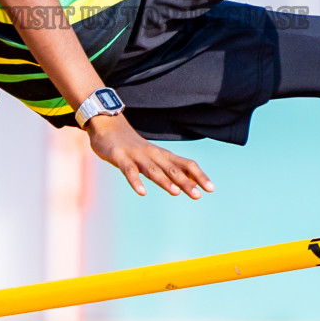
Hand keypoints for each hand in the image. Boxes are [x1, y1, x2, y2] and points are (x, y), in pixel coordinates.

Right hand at [85, 113, 214, 198]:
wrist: (108, 124)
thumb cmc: (133, 146)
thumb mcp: (154, 157)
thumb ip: (171, 169)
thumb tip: (192, 182)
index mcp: (163, 155)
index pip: (186, 165)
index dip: (199, 176)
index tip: (211, 189)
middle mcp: (153, 155)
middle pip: (173, 169)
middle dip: (186, 182)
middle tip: (198, 195)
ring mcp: (137, 156)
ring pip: (153, 170)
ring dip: (165, 181)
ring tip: (176, 192)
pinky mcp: (121, 157)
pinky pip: (129, 171)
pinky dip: (136, 181)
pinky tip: (142, 192)